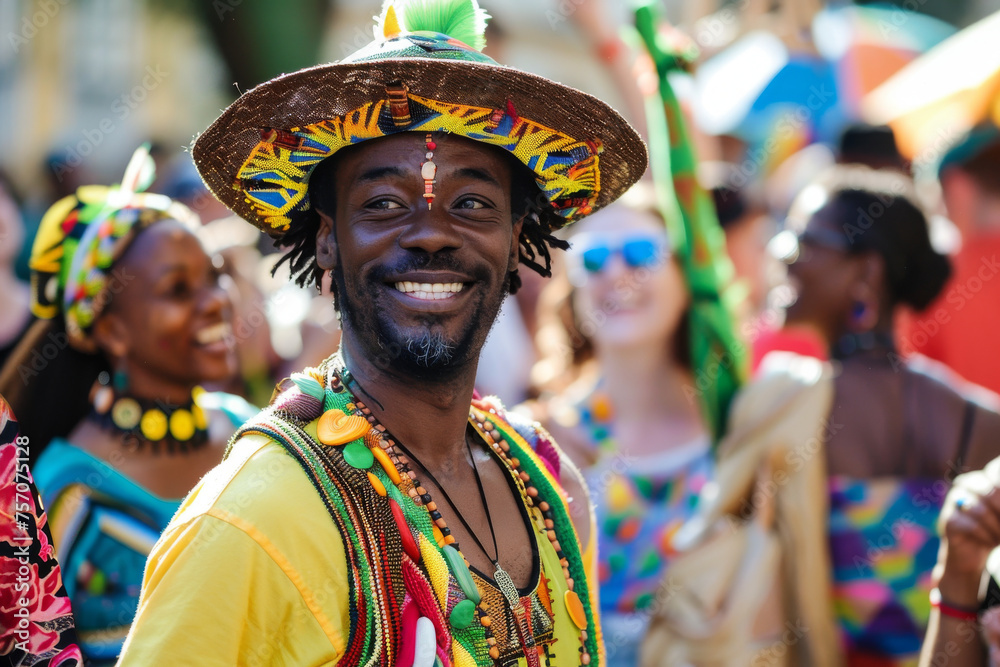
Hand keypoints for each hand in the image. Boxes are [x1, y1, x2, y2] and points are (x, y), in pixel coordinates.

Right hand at [937, 474, 999, 604]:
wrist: (970, 557)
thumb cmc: (993, 532)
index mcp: (981, 479)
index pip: (996, 475)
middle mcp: (965, 485)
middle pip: (989, 490)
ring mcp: (953, 501)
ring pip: (979, 509)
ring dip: (996, 528)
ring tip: (999, 538)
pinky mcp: (947, 520)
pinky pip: (971, 525)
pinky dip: (985, 536)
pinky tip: (989, 542)